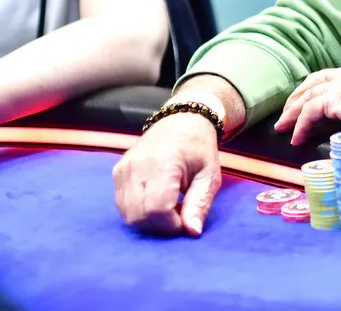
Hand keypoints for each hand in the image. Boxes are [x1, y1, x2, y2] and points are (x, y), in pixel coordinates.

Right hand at [113, 113, 221, 236]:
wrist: (182, 121)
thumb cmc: (199, 148)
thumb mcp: (209, 175)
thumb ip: (200, 204)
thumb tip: (192, 232)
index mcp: (164, 163)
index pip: (157, 209)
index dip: (171, 224)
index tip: (185, 221)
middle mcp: (137, 165)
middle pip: (138, 215)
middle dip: (160, 225)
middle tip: (180, 214)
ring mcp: (123, 168)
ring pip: (127, 214)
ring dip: (149, 220)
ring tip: (170, 206)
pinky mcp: (117, 171)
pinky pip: (122, 204)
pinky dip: (139, 211)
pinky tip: (157, 201)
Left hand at [274, 63, 340, 144]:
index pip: (331, 75)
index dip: (316, 85)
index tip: (307, 95)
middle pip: (313, 82)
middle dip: (297, 96)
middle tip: (287, 111)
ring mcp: (339, 86)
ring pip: (306, 98)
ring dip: (292, 113)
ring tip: (283, 127)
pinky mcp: (334, 101)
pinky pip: (308, 113)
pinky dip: (300, 126)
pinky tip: (296, 138)